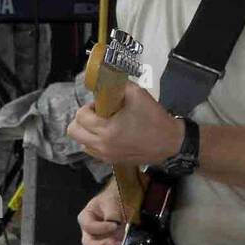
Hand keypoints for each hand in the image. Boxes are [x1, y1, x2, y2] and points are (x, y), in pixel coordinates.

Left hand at [66, 81, 182, 165]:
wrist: (171, 142)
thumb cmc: (154, 118)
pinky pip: (92, 151)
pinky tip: (109, 135)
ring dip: (87, 132)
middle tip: (98, 115)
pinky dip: (94, 142)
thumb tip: (104, 82)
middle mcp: (102, 146)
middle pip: (74, 132)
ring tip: (103, 125)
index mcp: (106, 130)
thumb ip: (117, 86)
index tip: (102, 105)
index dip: (89, 107)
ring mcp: (105, 156)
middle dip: (82, 120)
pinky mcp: (111, 161)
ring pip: (81, 143)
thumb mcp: (137, 94)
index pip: (80, 116)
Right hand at [78, 182, 125, 244]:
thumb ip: (110, 212)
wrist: (124, 202)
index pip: (89, 227)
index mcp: (85, 219)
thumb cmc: (114, 199)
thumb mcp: (111, 201)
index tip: (115, 225)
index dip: (101, 228)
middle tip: (115, 242)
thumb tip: (113, 222)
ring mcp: (99, 241)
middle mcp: (89, 233)